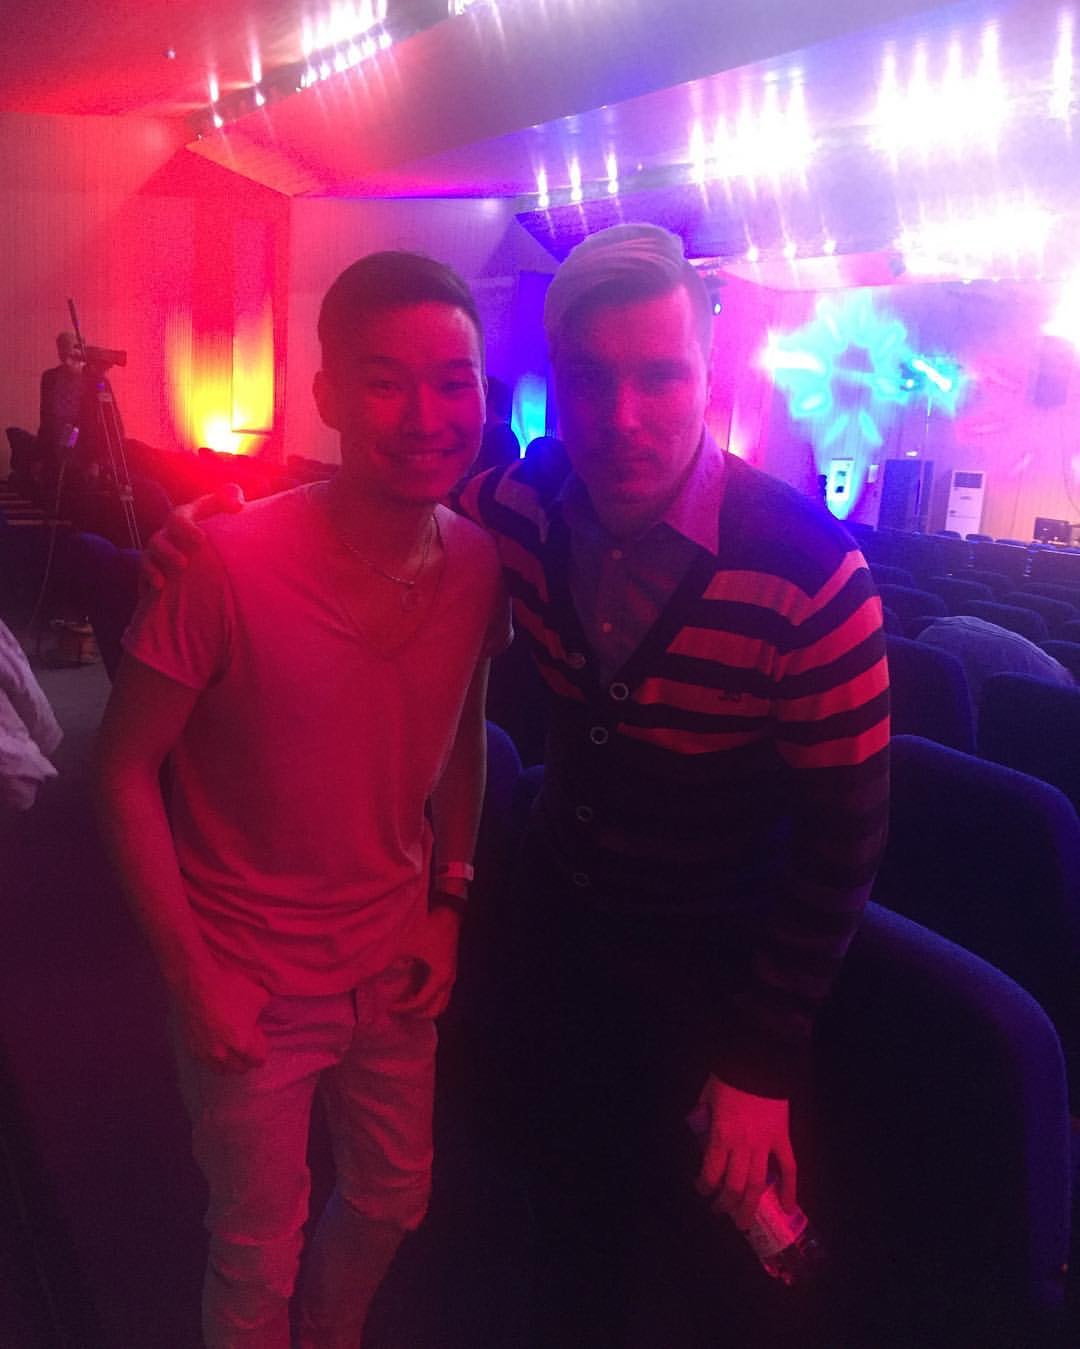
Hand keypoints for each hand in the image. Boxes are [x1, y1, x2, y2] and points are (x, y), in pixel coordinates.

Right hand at [140, 484, 245, 591]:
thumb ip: (231, 497)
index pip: (178, 518)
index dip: (186, 528)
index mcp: (183, 518)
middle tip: (184, 563)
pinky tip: (159, 585)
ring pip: (150, 555)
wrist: (213, 550)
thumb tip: (237, 505)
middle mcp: (168, 534)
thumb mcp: (226, 507)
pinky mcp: (153, 569)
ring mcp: (159, 552)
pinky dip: (151, 576)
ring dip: (159, 565)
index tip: (201, 540)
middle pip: (159, 539)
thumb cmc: (220, 526)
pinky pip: (145, 571)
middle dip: (169, 551)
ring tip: (178, 573)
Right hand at [177, 963, 269, 1073]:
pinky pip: (207, 1063)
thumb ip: (266, 1010)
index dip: (262, 1047)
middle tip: (249, 1041)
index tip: (259, 1035)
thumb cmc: (229, 988)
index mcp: (242, 1043)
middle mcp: (223, 1054)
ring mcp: (206, 1053)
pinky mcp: (192, 1048)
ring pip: (223, 1070)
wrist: (196, 982)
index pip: (258, 1060)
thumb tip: (265, 1014)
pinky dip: (215, 1059)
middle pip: (241, 1068)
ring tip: (233, 1047)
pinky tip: (217, 1045)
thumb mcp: (260, 996)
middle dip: (248, 1058)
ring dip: (231, 1063)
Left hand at [392, 906, 460, 1017]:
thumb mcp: (403, 942)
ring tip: (407, 1002)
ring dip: (425, 1005)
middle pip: (435, 1009)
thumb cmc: (427, 925)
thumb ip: (388, 958)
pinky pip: (442, 991)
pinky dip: (430, 995)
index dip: (403, 1007)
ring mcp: (451, 973)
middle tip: (399, 1009)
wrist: (447, 907)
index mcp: (439, 977)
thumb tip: (370, 971)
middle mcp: (448, 979)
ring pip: (441, 1001)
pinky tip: (414, 988)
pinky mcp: (450, 966)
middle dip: (417, 1013)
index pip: (420, 1003)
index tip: (389, 1006)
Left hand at [693, 1075, 796, 1230]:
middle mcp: (742, 1146)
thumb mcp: (706, 1096)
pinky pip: (789, 1168)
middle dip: (726, 1205)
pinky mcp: (783, 1139)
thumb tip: (698, 1126)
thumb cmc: (729, 1077)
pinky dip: (790, 1189)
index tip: (702, 1190)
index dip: (705, 1187)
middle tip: (722, 1213)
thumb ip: (702, 1115)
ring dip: (750, 1206)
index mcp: (721, 1136)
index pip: (711, 1173)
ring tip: (744, 1223)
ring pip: (758, 1184)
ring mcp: (765, 1144)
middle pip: (734, 1186)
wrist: (759, 1061)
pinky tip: (787, 1207)